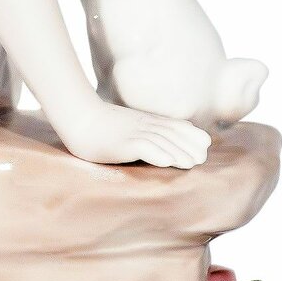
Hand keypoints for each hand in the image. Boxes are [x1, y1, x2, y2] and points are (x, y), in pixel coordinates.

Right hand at [50, 96, 210, 168]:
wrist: (76, 116)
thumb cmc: (98, 123)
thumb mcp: (126, 124)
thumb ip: (141, 129)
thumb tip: (156, 142)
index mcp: (145, 121)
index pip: (174, 126)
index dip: (191, 135)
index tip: (205, 145)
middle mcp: (143, 125)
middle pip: (172, 134)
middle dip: (189, 146)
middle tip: (203, 158)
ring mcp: (133, 133)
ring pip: (161, 142)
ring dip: (179, 152)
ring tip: (193, 163)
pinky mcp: (122, 143)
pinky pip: (143, 147)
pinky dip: (157, 154)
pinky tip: (168, 162)